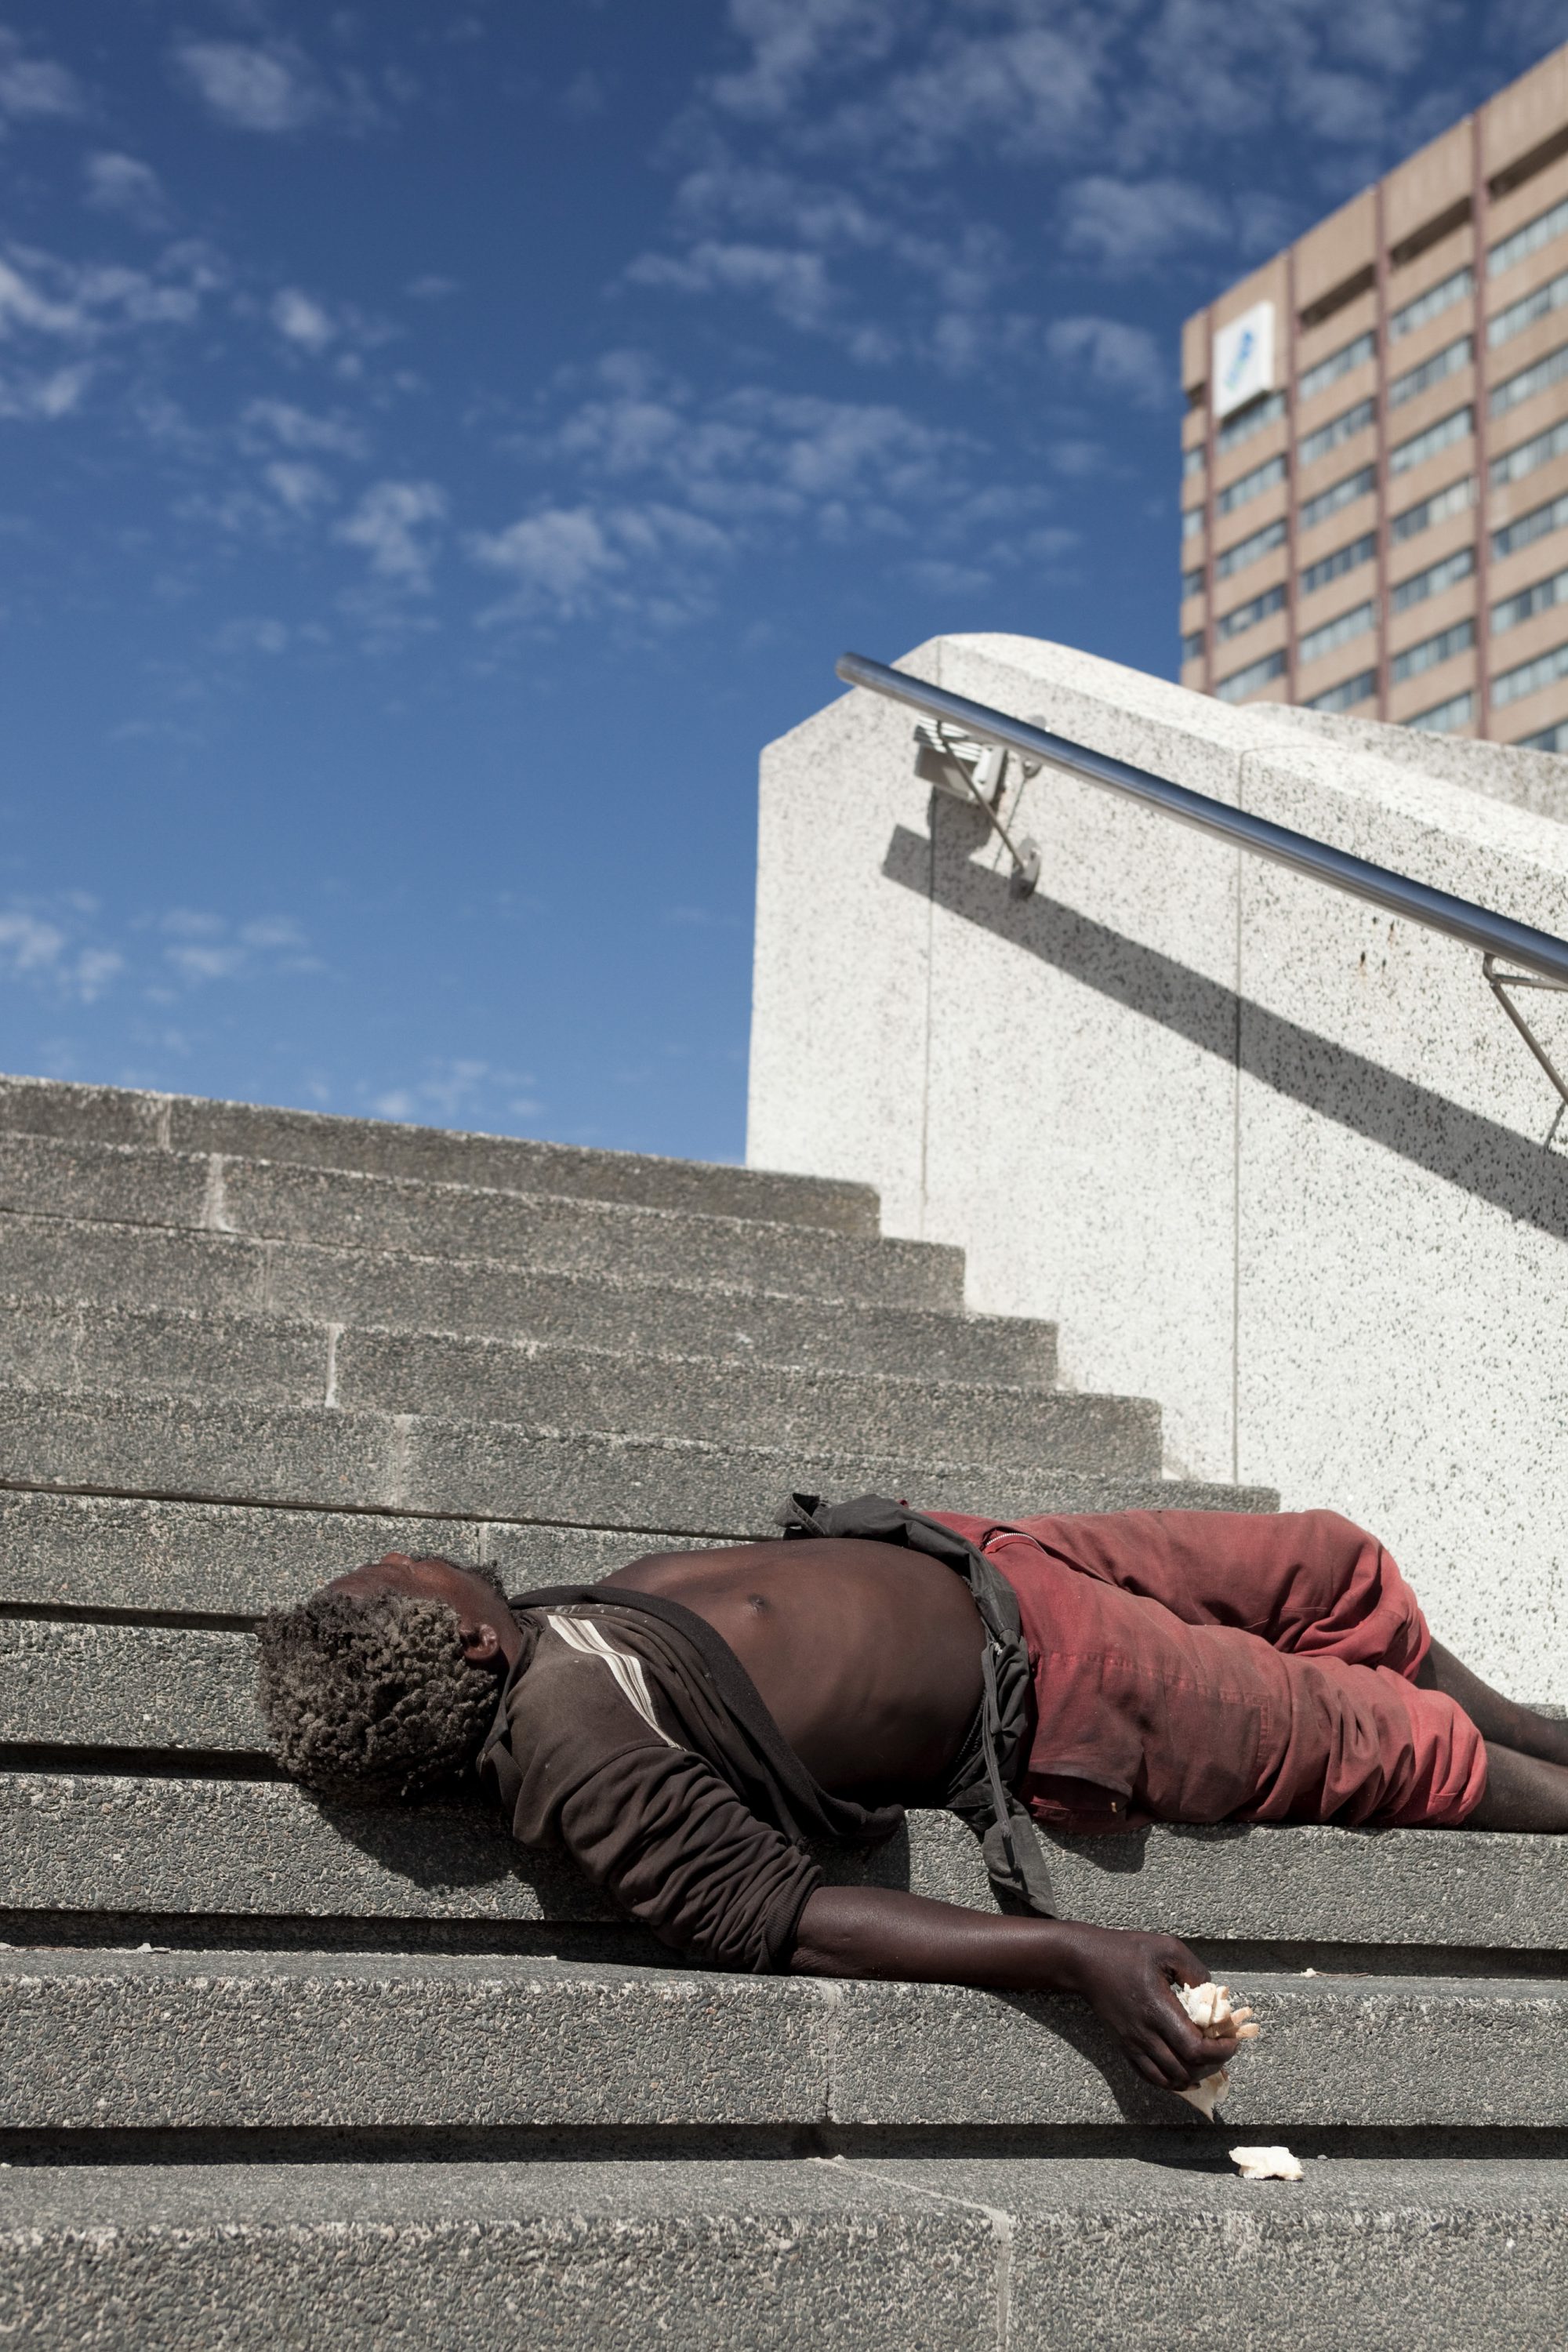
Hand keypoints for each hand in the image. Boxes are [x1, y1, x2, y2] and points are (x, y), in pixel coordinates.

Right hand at [1055, 1923, 1239, 2089]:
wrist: (1087, 1962)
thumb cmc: (1128, 1951)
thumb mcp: (1167, 1948)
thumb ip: (1195, 1970)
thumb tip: (1214, 1995)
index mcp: (1157, 2008)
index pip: (1195, 2049)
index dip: (1221, 2052)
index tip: (1232, 2040)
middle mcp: (1144, 2033)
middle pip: (1186, 2070)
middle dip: (1213, 2065)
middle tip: (1224, 2049)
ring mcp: (1132, 2044)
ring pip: (1170, 2080)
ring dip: (1195, 2076)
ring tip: (1207, 2061)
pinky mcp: (1124, 2048)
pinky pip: (1151, 2078)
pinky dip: (1173, 2082)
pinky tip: (1186, 2072)